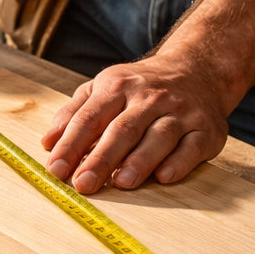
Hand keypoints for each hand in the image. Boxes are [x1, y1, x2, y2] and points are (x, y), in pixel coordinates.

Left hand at [40, 56, 230, 193]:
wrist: (197, 69)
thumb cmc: (139, 88)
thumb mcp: (103, 89)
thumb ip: (73, 114)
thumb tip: (47, 143)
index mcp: (117, 86)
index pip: (89, 118)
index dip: (71, 144)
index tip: (56, 170)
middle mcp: (149, 97)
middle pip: (122, 129)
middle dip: (101, 159)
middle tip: (83, 184)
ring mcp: (180, 111)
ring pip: (159, 136)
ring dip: (140, 160)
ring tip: (122, 182)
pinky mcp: (206, 128)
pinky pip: (192, 146)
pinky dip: (179, 162)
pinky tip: (164, 177)